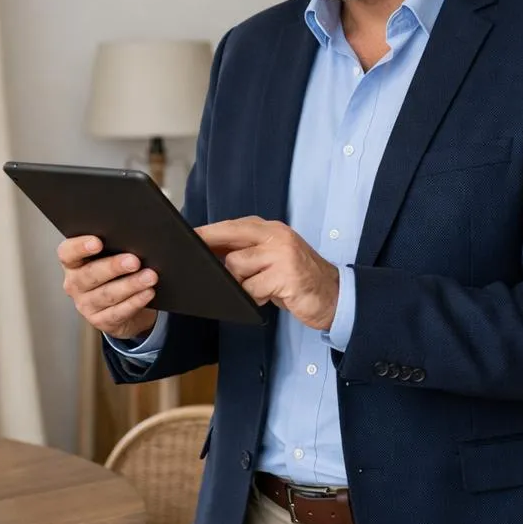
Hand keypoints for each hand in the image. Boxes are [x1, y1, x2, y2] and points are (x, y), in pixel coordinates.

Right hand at [58, 237, 158, 340]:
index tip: (97, 242)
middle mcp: (75, 284)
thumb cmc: (114, 274)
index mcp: (73, 263)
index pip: (67, 253)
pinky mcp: (100, 321)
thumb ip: (114, 247)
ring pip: (107, 294)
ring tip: (149, 276)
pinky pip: (118, 312)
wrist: (122, 305)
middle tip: (134, 261)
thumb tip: (133, 240)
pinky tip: (148, 293)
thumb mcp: (109, 258)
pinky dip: (135, 302)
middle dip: (113, 267)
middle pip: (90, 274)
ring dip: (130, 285)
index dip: (80, 247)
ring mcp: (85, 305)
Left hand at [197, 217, 339, 330]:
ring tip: (261, 288)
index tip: (187, 238)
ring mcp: (282, 254)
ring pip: (237, 267)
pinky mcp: (286, 275)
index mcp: (272, 229)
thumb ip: (248, 252)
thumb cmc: (298, 280)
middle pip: (230, 238)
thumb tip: (209, 253)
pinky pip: (251, 289)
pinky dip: (255, 297)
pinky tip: (270, 297)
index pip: (232, 226)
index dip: (208, 232)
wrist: (335, 296)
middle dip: (210, 252)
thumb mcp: (273, 259)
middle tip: (195, 263)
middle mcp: (277, 236)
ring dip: (241, 284)